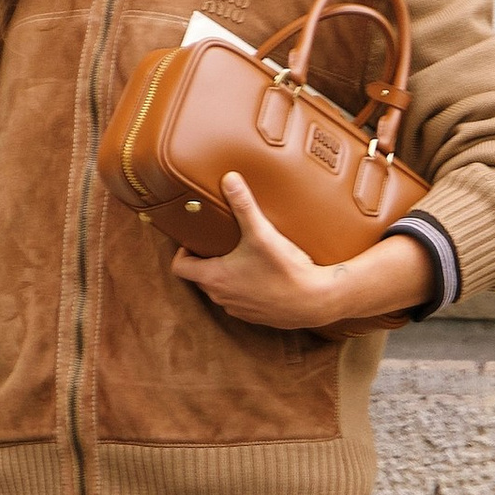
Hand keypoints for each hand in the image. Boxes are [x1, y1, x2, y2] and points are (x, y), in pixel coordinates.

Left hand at [173, 174, 425, 330]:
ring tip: (239, 257)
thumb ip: (243, 204)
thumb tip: (229, 178)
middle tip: (217, 243)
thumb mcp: (261, 233)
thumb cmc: (284, 269)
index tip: (195, 240)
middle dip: (205, 260)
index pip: (179, 267)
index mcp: (214, 277)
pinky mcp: (254, 316)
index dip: (182, 252)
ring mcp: (237, 309)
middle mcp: (221, 297)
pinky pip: (239, 302)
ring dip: (224, 276)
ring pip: (220, 291)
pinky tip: (259, 275)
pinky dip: (242, 289)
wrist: (314, 301)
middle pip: (199, 278)